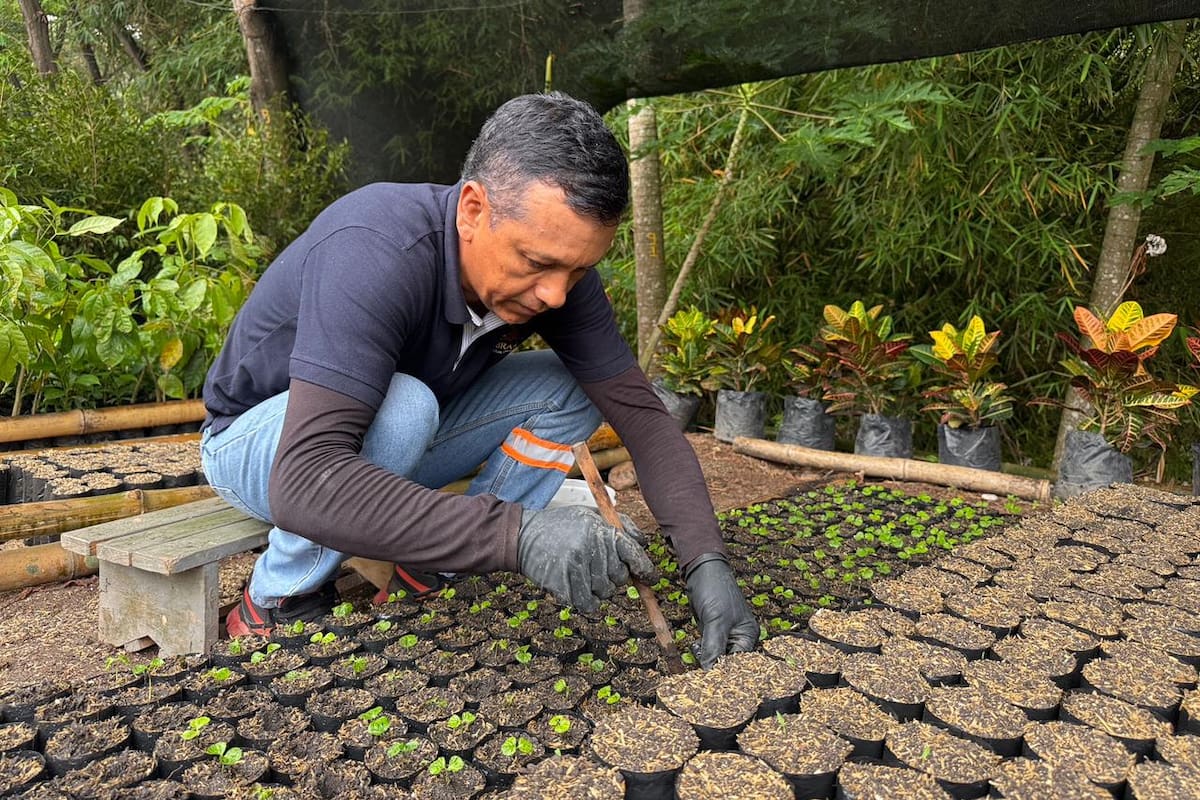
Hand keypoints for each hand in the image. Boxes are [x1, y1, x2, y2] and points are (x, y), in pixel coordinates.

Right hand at [517, 505, 656, 612]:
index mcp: (600, 531)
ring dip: (601, 588)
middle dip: (615, 575)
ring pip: (606, 592)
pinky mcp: (563, 586)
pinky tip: (581, 589)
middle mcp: (590, 549)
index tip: (651, 578)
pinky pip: (589, 605)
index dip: (646, 569)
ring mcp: (576, 569)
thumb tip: (643, 544)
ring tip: (585, 572)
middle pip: (620, 577)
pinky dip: (590, 601)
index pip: (633, 554)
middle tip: (600, 565)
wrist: (524, 535)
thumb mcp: (592, 515)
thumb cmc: (563, 525)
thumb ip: (621, 525)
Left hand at [686, 553, 758, 668]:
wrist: (701, 571)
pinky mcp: (713, 631)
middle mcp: (740, 637)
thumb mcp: (715, 620)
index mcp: (748, 635)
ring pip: (716, 656)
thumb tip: (709, 671)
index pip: (738, 663)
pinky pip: (709, 648)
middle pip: (727, 662)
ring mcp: (726, 634)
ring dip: (706, 658)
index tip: (710, 681)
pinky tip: (695, 647)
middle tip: (701, 671)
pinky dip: (702, 650)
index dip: (724, 671)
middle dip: (714, 665)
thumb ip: (713, 647)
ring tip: (697, 651)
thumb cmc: (715, 591)